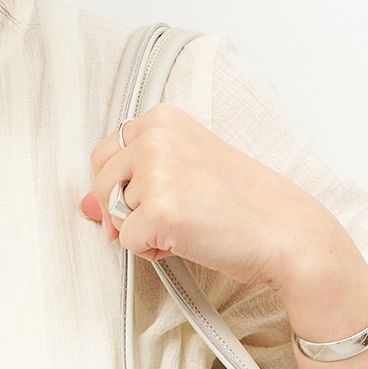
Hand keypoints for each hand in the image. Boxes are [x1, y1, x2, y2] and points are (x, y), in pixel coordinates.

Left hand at [80, 99, 347, 293]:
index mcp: (162, 117)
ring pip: (112, 214)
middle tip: (173, 216)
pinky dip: (151, 251)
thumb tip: (81, 206)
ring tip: (187, 225)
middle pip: (99, 182)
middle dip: (125, 209)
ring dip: (142, 230)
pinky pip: (126, 242)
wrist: (286, 231)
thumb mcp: (185, 173)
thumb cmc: (244, 203)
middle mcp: (155, 136)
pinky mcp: (158, 210)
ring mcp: (156, 171)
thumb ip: (132, 180)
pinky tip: (187, 241)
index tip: (160, 194)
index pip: (105, 152)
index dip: (124, 185)